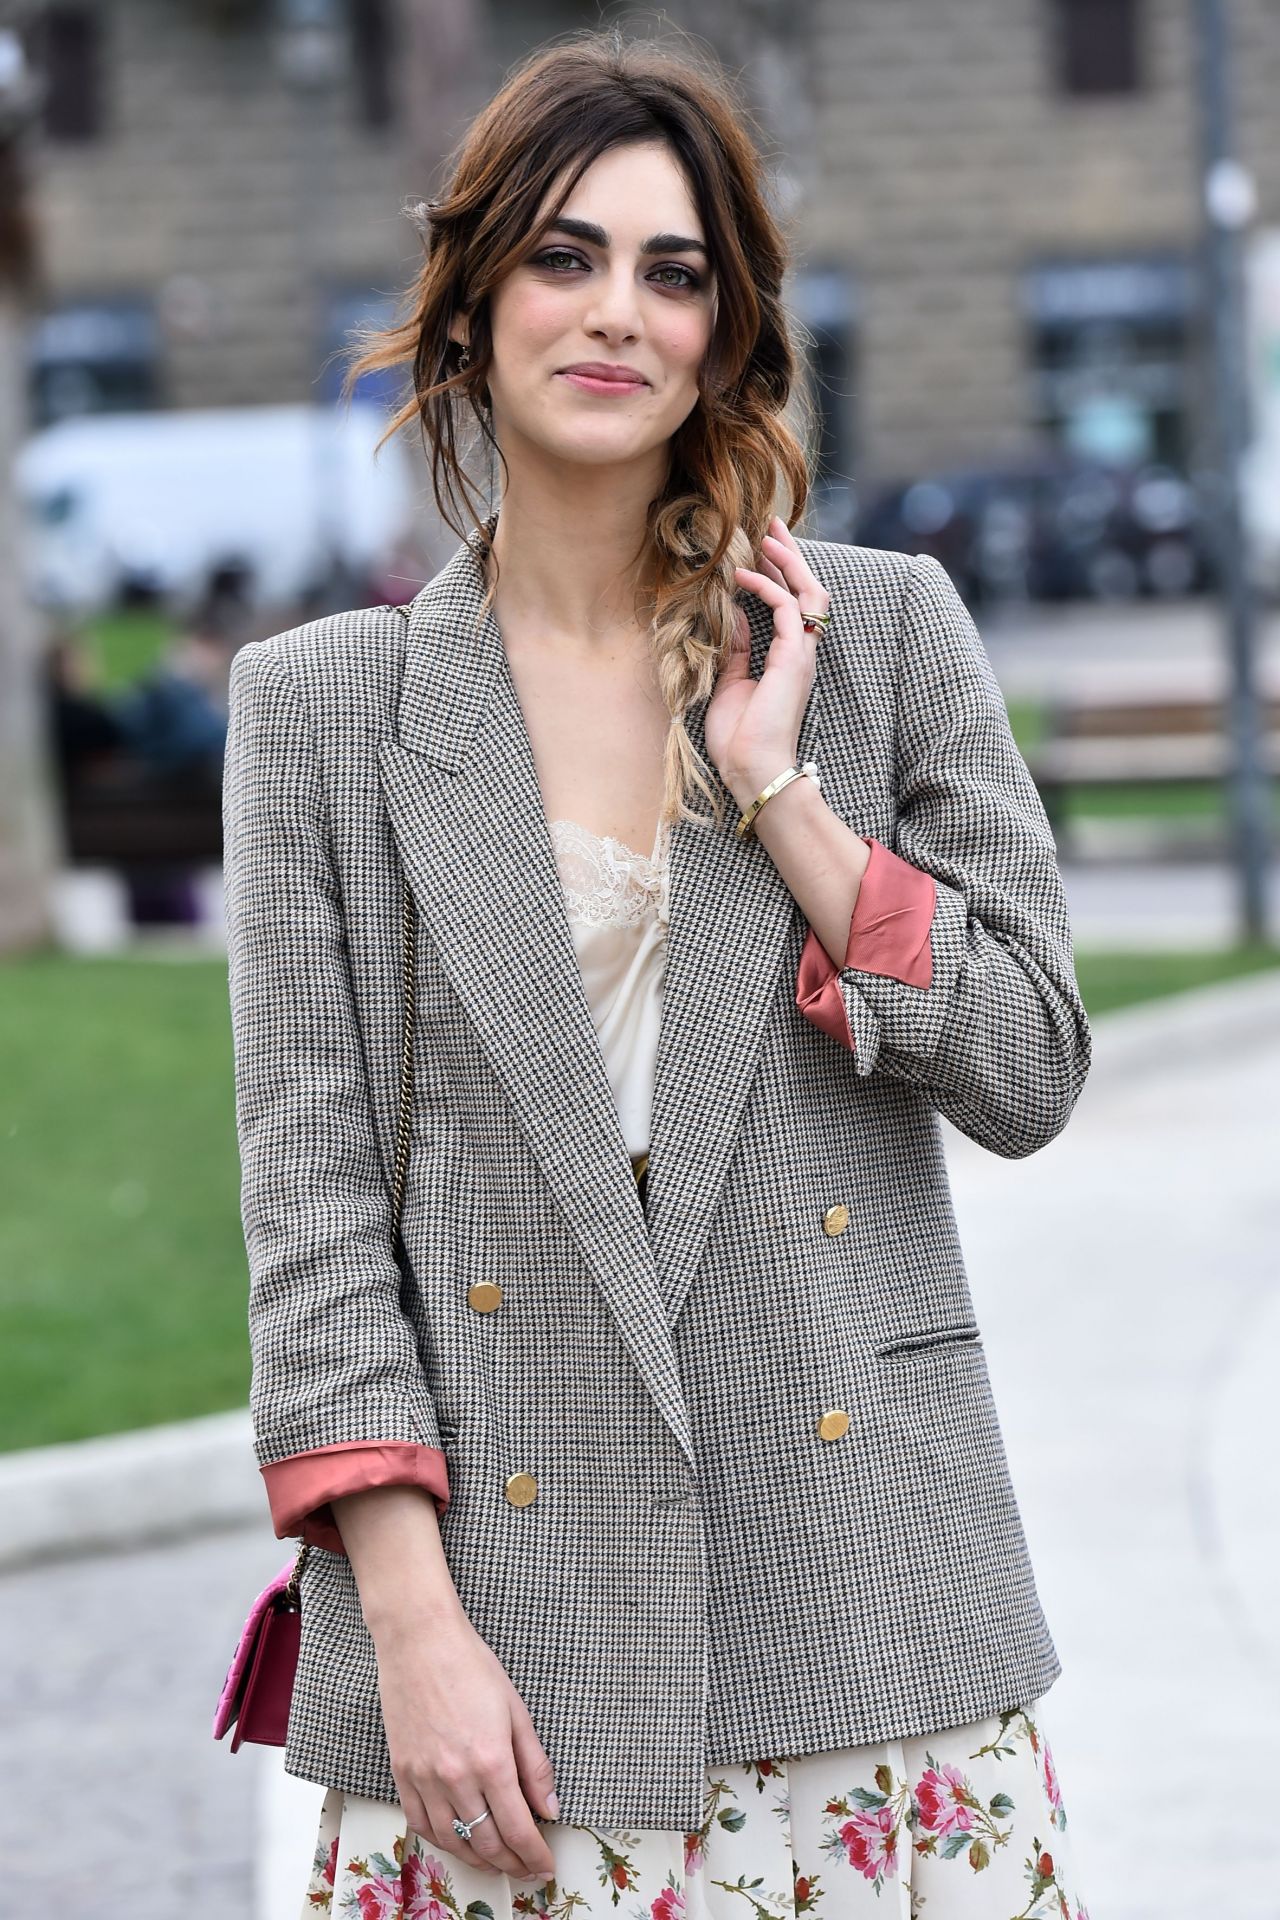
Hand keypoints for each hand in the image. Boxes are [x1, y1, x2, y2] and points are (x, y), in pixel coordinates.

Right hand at [374, 1606, 558, 1883]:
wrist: (420, 1641)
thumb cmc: (471, 1666)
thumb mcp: (516, 1711)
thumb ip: (535, 1764)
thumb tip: (549, 1807)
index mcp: (491, 1760)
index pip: (517, 1828)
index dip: (534, 1854)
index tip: (545, 1865)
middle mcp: (456, 1777)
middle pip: (486, 1842)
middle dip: (511, 1863)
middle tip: (526, 1868)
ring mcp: (424, 1777)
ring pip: (453, 1841)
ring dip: (477, 1859)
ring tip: (496, 1863)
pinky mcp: (401, 1772)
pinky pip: (420, 1824)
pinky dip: (442, 1841)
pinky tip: (457, 1841)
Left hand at [704, 515, 829, 809]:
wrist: (750, 768)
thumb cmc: (739, 739)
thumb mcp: (732, 684)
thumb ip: (738, 650)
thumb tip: (734, 616)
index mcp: (787, 660)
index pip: (792, 605)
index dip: (779, 574)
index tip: (760, 550)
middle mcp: (800, 653)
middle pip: (807, 590)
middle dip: (790, 555)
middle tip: (773, 524)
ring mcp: (800, 654)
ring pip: (807, 592)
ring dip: (787, 561)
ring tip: (765, 536)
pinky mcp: (792, 657)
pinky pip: (786, 607)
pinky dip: (766, 587)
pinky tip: (744, 576)